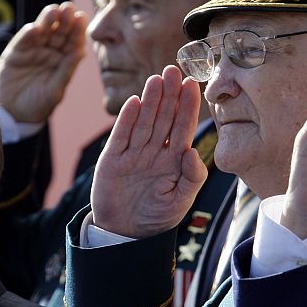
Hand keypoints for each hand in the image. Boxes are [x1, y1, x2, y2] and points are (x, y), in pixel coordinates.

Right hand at [0, 2, 87, 122]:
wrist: (13, 115)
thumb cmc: (38, 105)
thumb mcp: (55, 90)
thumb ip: (66, 71)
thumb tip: (81, 52)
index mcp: (64, 60)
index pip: (74, 42)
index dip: (78, 30)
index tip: (82, 18)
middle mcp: (50, 51)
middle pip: (59, 32)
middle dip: (64, 20)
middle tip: (68, 8)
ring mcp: (33, 50)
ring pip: (42, 31)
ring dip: (47, 20)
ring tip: (53, 11)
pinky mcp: (16, 52)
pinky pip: (23, 40)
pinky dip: (29, 33)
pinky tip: (35, 27)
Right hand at [90, 65, 207, 237]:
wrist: (125, 235)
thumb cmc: (156, 218)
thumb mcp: (181, 201)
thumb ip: (192, 177)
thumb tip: (192, 151)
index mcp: (174, 160)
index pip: (182, 127)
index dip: (187, 106)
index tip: (193, 84)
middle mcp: (154, 152)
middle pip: (163, 118)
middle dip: (169, 95)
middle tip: (174, 71)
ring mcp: (133, 154)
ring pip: (143, 122)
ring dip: (150, 101)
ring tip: (156, 80)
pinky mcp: (112, 159)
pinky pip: (121, 136)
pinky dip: (126, 120)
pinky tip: (134, 102)